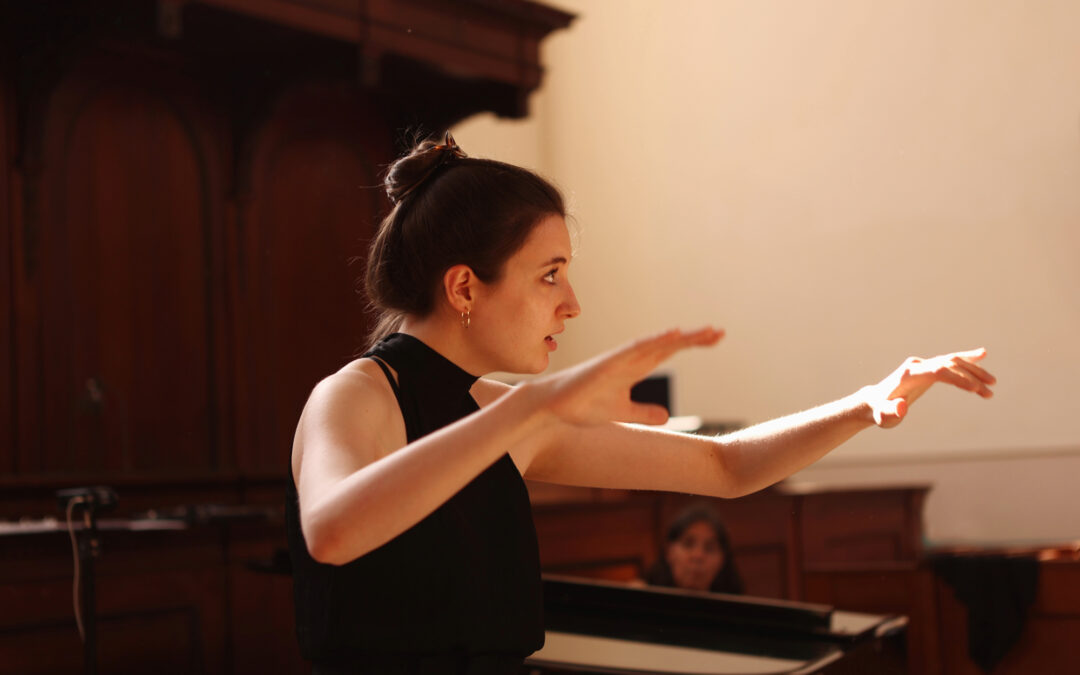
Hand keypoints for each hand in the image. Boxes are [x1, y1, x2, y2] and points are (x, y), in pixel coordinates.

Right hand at [535, 327, 723, 426]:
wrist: (551, 407)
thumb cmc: (582, 405)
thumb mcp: (621, 413)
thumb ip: (643, 412)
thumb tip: (666, 416)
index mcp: (634, 368)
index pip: (668, 352)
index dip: (691, 344)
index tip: (715, 339)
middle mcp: (629, 359)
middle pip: (667, 345)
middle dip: (693, 338)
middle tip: (720, 332)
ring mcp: (619, 360)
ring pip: (655, 344)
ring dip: (680, 338)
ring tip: (704, 332)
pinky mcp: (608, 364)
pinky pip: (635, 350)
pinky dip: (655, 341)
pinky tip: (672, 336)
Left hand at [864, 348, 995, 427]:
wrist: (874, 402)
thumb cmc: (879, 411)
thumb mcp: (883, 416)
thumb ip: (891, 412)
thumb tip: (902, 407)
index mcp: (910, 373)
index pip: (939, 371)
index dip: (958, 378)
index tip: (976, 389)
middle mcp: (917, 365)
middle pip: (949, 365)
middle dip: (971, 377)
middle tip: (989, 391)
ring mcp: (923, 364)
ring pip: (952, 362)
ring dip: (973, 371)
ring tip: (992, 384)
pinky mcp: (927, 368)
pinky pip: (949, 361)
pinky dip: (965, 358)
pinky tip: (982, 354)